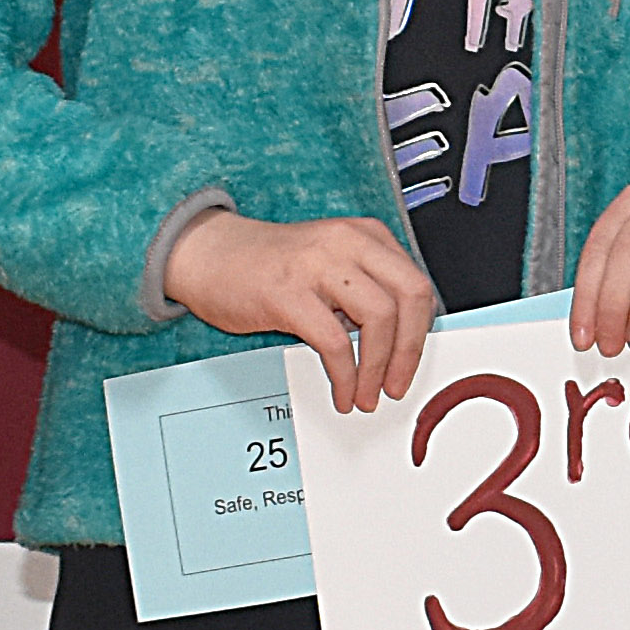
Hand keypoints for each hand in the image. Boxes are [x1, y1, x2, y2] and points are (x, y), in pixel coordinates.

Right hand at [165, 210, 434, 413]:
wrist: (209, 254)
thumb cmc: (267, 265)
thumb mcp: (330, 262)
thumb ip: (365, 288)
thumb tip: (398, 340)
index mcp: (364, 235)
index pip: (416, 283)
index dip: (420, 331)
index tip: (411, 361)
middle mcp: (346, 243)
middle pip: (409, 296)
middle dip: (410, 350)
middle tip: (398, 383)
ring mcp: (317, 266)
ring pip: (378, 319)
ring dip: (378, 368)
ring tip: (368, 394)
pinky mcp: (288, 294)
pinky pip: (335, 343)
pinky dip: (346, 376)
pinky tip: (343, 391)